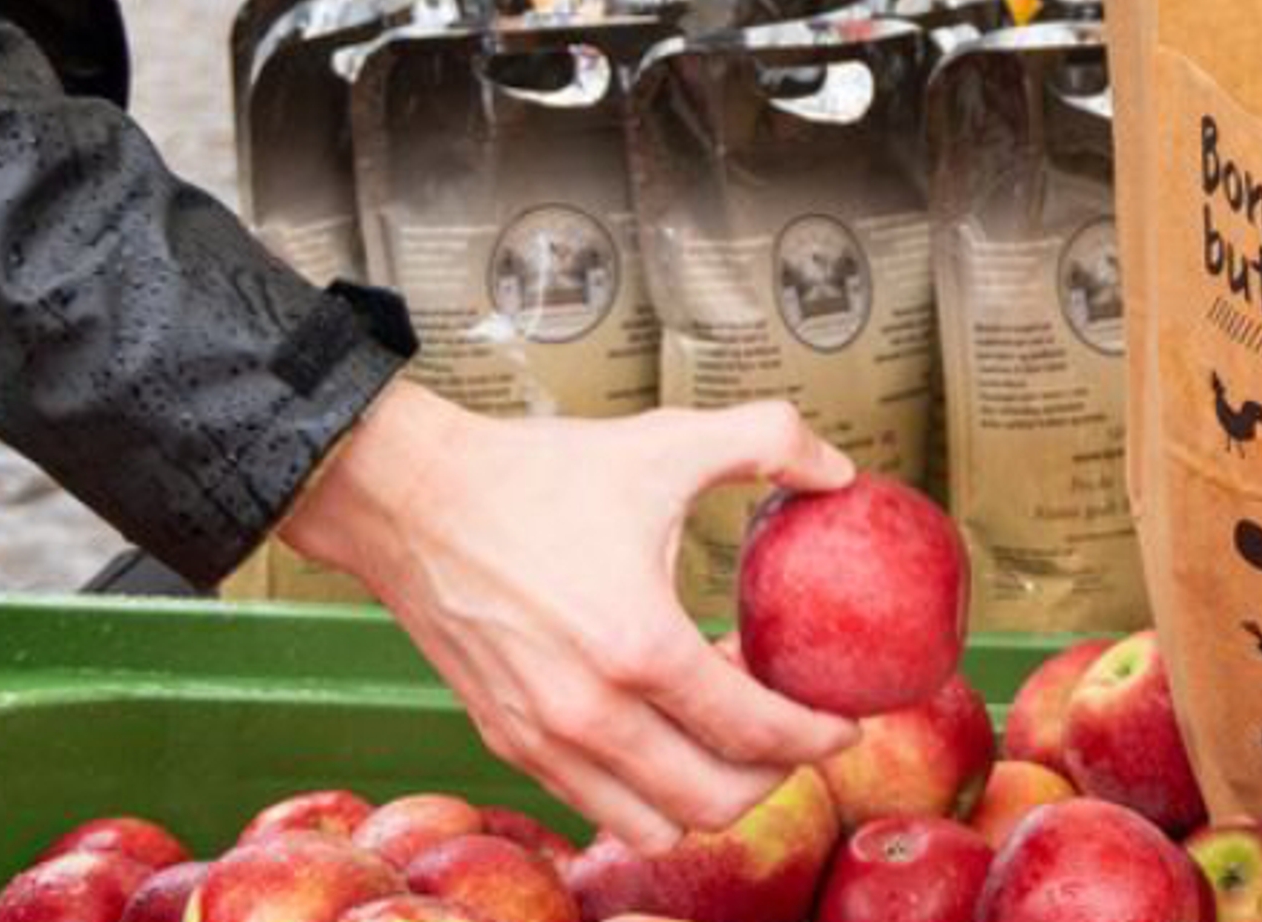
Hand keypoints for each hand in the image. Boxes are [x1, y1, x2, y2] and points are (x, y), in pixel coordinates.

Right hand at [280, 382, 854, 848]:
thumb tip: (839, 471)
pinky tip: (664, 728)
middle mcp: (590, 713)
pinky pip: (595, 806)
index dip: (818, 735)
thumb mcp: (669, 439)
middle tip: (801, 734)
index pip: (756, 731)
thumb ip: (771, 441)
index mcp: (639, 646)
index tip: (848, 720)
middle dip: (776, 777)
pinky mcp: (507, 742)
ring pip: (654, 822)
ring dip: (707, 793)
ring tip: (729, 732)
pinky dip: (644, 790)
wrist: (413, 498)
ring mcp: (543, 739)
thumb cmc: (536, 474)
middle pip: (714, 801)